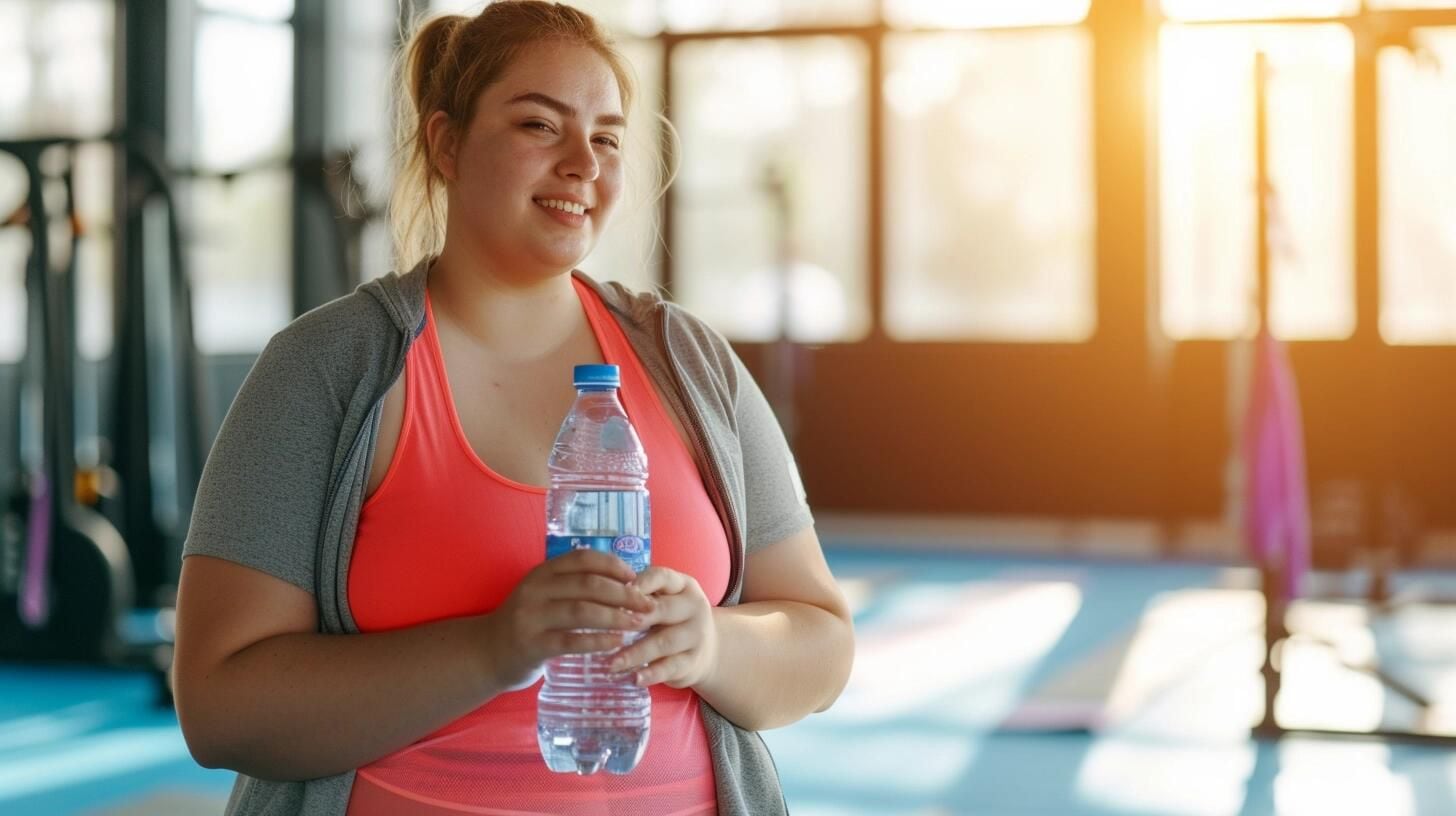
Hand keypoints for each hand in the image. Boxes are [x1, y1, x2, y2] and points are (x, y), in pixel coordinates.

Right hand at [479, 549, 655, 690]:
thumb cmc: (529, 622)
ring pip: (582, 610)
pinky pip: (570, 640)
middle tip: (648, 605)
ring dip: (616, 616)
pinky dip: (597, 640)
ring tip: (639, 623)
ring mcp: (531, 617)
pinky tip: (616, 643)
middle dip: (624, 593)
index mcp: (542, 572)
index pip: (583, 558)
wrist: (488, 652)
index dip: (613, 565)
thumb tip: (624, 581)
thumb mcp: (545, 594)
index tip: (636, 577)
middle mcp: (536, 589)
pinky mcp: (532, 645)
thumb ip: (573, 585)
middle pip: (588, 584)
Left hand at [607, 567, 717, 688]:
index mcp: (684, 586)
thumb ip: (640, 596)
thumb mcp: (663, 600)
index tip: (614, 592)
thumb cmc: (672, 619)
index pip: (661, 577)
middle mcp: (694, 607)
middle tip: (606, 628)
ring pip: (664, 642)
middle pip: (662, 610)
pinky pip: (670, 667)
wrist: (709, 649)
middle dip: (633, 619)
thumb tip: (602, 599)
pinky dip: (651, 674)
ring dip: (635, 653)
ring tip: (611, 663)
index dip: (639, 584)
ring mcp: (696, 635)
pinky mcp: (693, 662)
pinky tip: (634, 679)